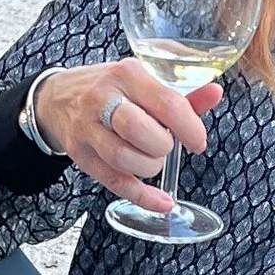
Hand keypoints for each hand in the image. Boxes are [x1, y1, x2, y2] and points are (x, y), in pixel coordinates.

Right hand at [27, 61, 222, 218]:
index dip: (189, 127)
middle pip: (138, 130)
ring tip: (152, 158)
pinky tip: (161, 201)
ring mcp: (87, 127)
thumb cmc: (112, 89)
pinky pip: (114, 182)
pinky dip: (142, 196)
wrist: (58, 97)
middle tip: (166, 146)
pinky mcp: (80, 154)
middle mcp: (102, 98)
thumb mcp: (144, 81)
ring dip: (149, 167)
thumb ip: (183, 92)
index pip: (166, 103)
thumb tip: (216, 93)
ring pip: (123, 158)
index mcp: (126, 74)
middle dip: (162, 146)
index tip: (197, 141)